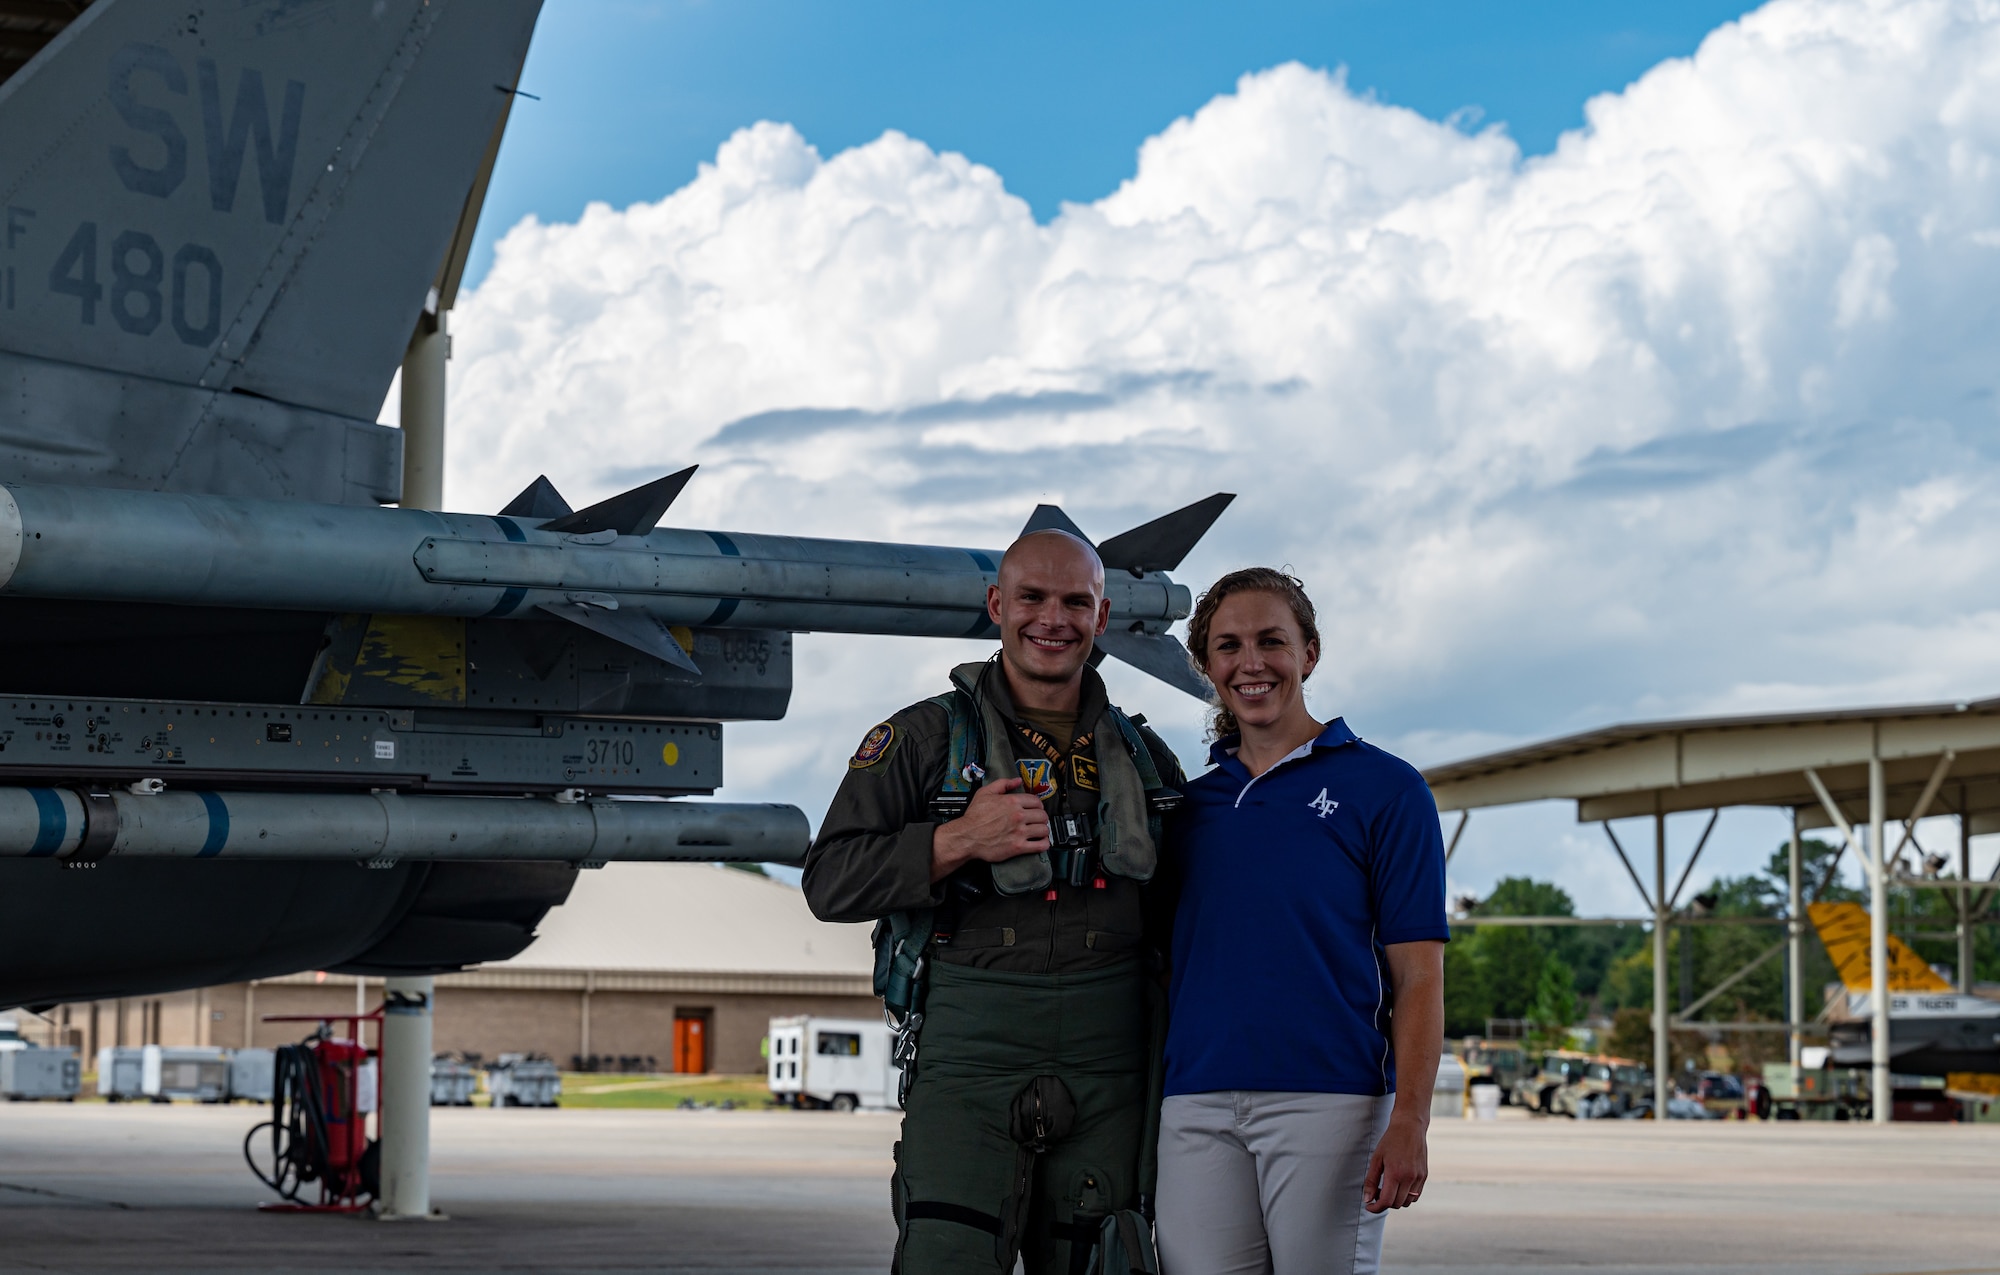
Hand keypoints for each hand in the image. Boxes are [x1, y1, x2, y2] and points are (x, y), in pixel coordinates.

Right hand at [931, 778, 1048, 880]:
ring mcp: (1020, 832)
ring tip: (1039, 831)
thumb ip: (1003, 784)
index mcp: (1013, 801)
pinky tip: (1041, 842)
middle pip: (1043, 815)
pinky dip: (1044, 844)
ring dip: (1043, 830)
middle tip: (1037, 821)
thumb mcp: (985, 793)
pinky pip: (1040, 845)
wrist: (967, 837)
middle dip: (1041, 818)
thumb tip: (1017, 780)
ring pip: (1044, 830)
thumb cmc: (974, 816)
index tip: (1036, 809)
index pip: (1037, 801)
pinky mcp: (1018, 847)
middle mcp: (1019, 816)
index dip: (1038, 805)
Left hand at [1362, 1112, 1427, 1212]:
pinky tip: (1398, 1186)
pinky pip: (1415, 1195)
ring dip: (1396, 1200)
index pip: (1386, 1201)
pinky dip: (1406, 1196)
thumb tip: (1367, 1199)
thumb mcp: (1376, 1159)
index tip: (1369, 1206)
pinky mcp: (1424, 1176)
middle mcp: (1410, 1178)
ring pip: (1407, 1202)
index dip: (1376, 1208)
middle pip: (1396, 1204)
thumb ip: (1371, 1181)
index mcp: (1396, 1173)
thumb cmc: (1391, 1141)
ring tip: (1387, 1188)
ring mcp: (1419, 1178)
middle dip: (1384, 1203)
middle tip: (1376, 1193)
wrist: (1410, 1126)